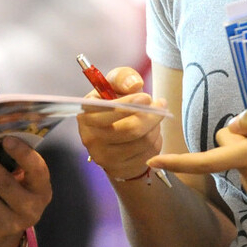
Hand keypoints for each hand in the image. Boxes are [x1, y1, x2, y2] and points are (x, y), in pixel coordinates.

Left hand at [0, 136, 50, 246]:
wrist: (5, 238)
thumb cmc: (14, 197)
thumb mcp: (23, 183)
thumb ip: (14, 162)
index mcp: (41, 190)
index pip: (37, 170)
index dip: (23, 154)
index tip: (7, 138)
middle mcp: (29, 209)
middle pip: (5, 184)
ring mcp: (9, 223)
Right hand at [75, 66, 167, 181]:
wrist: (116, 137)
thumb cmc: (117, 106)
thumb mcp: (115, 86)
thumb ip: (122, 77)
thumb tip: (134, 85)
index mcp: (86, 114)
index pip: (107, 111)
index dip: (128, 104)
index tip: (146, 97)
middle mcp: (90, 138)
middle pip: (130, 129)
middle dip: (151, 115)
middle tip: (161, 104)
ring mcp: (103, 157)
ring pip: (142, 141)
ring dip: (155, 127)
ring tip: (156, 117)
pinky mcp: (118, 169)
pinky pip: (148, 154)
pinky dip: (155, 141)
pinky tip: (152, 133)